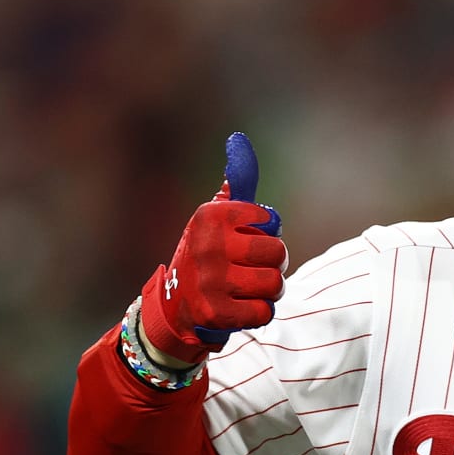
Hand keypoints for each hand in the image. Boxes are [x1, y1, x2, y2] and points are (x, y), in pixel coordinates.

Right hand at [138, 132, 286, 363]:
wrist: (176, 306)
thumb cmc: (208, 256)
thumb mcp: (215, 218)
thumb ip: (236, 186)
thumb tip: (239, 141)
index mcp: (210, 216)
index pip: (269, 220)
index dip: (267, 232)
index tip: (248, 237)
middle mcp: (207, 246)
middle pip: (277, 253)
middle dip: (274, 263)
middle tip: (256, 267)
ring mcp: (210, 281)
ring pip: (274, 284)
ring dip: (270, 290)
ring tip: (251, 288)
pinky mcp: (216, 314)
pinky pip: (264, 312)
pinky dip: (260, 312)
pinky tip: (242, 307)